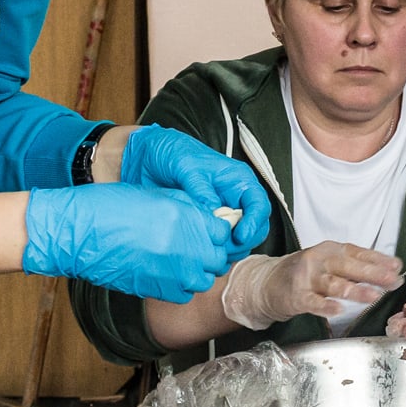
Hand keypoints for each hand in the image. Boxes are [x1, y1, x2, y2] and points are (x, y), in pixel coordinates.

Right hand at [24, 182, 233, 304]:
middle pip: (218, 258)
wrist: (77, 233)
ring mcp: (173, 273)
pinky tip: (164, 272)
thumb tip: (207, 217)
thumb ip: (187, 207)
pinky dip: (179, 286)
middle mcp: (185, 248)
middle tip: (192, 246)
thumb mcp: (154, 196)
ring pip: (203, 279)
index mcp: (185, 218)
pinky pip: (183, 294)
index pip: (223, 232)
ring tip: (177, 260)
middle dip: (209, 252)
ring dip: (196, 271)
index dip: (215, 231)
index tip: (206, 231)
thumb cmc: (107, 208)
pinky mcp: (158, 291)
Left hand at [118, 126, 271, 250]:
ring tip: (209, 252)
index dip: (255, 223)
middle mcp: (234, 199)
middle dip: (242, 242)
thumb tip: (215, 214)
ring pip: (238, 241)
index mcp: (238, 181)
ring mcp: (221, 215)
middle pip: (254, 228)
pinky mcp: (207, 226)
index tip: (240, 236)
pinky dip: (213, 252)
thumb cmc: (171, 153)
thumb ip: (201, 190)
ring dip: (228, 251)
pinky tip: (199, 253)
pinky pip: (218, 244)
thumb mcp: (186, 167)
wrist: (146, 159)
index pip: (259, 205)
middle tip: (222, 249)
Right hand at [220, 241, 403, 330]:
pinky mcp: (296, 296)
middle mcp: (319, 260)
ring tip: (373, 296)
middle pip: (349, 266)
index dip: (379, 260)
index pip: (359, 253)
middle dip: (373, 274)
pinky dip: (326, 306)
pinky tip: (338, 310)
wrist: (267, 282)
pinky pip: (313, 302)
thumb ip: (357, 264)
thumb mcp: (330, 262)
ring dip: (355, 290)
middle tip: (393, 281)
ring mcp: (307, 278)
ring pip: (334, 284)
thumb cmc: (305, 273)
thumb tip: (392, 268)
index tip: (397, 267)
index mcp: (331, 250)